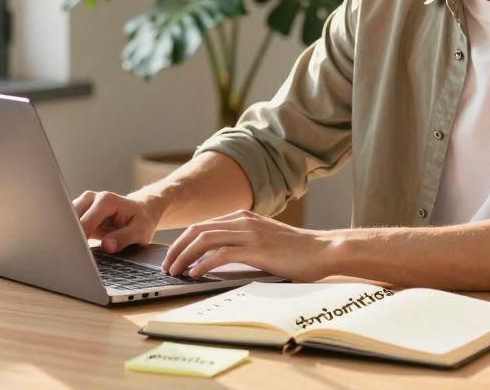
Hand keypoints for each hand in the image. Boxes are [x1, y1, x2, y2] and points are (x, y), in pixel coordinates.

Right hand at [72, 190, 160, 252]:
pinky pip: (67, 225)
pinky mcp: (79, 213)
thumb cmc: (141, 221)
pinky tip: (70, 248)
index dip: (79, 237)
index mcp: (106, 201)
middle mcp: (91, 198)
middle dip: (69, 236)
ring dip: (66, 236)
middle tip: (69, 256)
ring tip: (69, 253)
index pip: (85, 221)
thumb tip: (107, 246)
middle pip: (70, 218)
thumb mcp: (141, 232)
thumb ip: (124, 238)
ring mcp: (83, 204)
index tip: (76, 253)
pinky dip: (68, 236)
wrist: (140, 212)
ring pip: (65, 220)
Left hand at [160, 210, 338, 281]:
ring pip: (204, 240)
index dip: (182, 241)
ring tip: (174, 271)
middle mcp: (242, 220)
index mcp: (242, 216)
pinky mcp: (256, 249)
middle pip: (197, 230)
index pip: (202, 226)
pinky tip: (194, 274)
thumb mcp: (264, 239)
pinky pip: (220, 255)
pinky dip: (203, 264)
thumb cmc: (296, 250)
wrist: (323, 249)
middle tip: (166, 265)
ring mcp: (249, 233)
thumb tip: (216, 258)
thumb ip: (242, 242)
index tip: (172, 256)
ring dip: (184, 256)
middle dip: (176, 248)